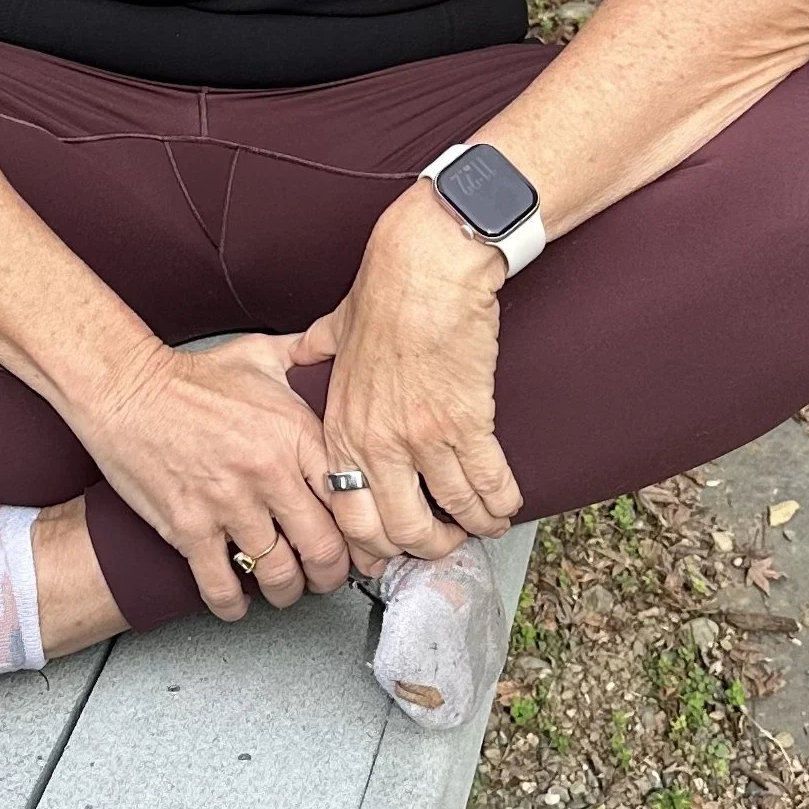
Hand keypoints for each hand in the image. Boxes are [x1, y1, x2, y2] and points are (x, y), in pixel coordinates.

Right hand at [75, 331, 354, 620]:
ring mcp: (228, 504)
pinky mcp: (190, 528)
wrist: (126, 389)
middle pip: (322, 548)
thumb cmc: (191, 376)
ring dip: (286, 591)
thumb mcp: (259, 355)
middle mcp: (268, 471)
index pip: (349, 497)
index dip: (361, 531)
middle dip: (331, 574)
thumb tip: (334, 353)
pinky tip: (238, 603)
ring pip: (278, 575)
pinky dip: (233, 605)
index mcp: (293, 431)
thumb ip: (304, 358)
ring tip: (284, 588)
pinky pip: (222, 587)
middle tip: (328, 578)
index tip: (361, 545)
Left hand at [288, 178, 523, 576]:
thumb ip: (318, 350)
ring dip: (473, 526)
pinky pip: (488, 486)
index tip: (399, 541)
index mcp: (343, 426)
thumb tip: (302, 352)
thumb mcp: (336, 327)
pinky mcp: (466, 422)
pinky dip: (501, 503)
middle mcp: (376, 442)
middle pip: (401, 531)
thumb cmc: (386, 288)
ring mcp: (421, 437)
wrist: (428, 263)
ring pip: (451, 514)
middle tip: (446, 539)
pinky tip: (505, 504)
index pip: (350, 515)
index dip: (378, 541)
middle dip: (429, 545)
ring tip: (484, 523)